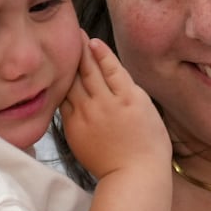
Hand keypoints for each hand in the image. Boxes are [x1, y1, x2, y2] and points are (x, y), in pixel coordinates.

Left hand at [59, 36, 170, 180]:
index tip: (92, 41)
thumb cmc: (148, 144)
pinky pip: (65, 103)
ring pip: (73, 84)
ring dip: (70, 68)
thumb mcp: (146, 109)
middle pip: (88, 71)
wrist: (133, 175)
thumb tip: (111, 72)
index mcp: (127, 97)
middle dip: (81, 51)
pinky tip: (63, 81)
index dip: (100, 52)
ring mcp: (87, 116)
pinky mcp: (73, 129)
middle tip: (74, 35)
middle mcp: (105, 103)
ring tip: (66, 54)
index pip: (110, 67)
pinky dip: (64, 90)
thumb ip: (128, 89)